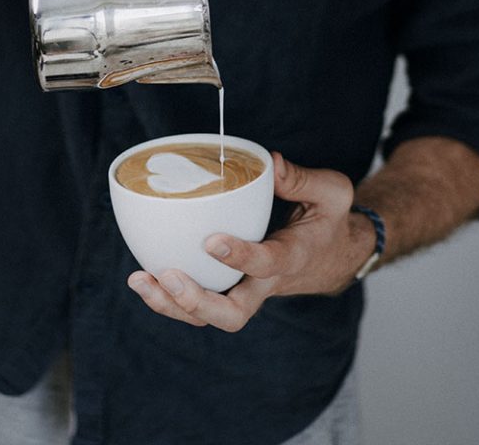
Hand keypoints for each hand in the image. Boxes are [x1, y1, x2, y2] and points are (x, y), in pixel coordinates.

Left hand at [128, 154, 374, 331]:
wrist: (338, 256)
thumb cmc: (329, 221)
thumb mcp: (331, 193)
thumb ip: (301, 178)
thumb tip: (270, 163)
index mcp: (292, 257)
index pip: (265, 265)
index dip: (239, 257)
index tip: (211, 241)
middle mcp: (266, 283)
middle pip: (233, 313)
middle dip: (196, 301)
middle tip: (168, 276)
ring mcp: (247, 291)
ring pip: (210, 315)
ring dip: (172, 304)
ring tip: (140, 280)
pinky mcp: (232, 288)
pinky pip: (200, 303)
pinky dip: (170, 296)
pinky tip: (144, 276)